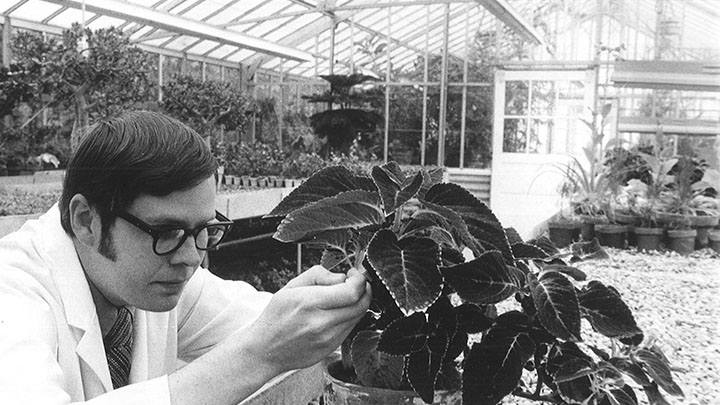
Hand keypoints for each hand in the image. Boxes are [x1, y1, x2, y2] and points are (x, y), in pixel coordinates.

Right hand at [243, 265, 370, 374]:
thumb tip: (342, 276)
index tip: (355, 274)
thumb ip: (319, 274)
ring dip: (358, 303)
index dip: (359, 280)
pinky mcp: (331, 349)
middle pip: (361, 305)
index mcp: (309, 303)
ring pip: (358, 317)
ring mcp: (328, 339)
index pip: (351, 292)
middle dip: (364, 290)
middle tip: (357, 282)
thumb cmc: (277, 315)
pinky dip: (350, 316)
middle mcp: (321, 323)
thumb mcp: (292, 286)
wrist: (265, 349)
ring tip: (346, 296)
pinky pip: (350, 328)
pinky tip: (339, 311)